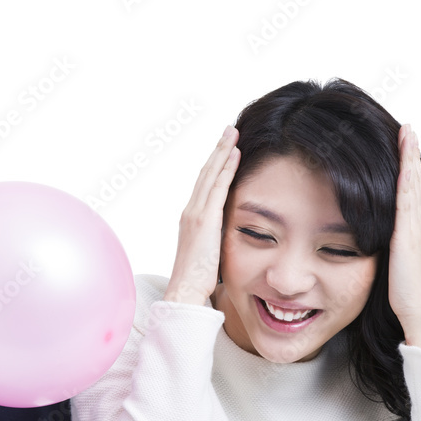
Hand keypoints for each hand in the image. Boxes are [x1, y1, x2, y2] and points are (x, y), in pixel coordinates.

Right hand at [164, 126, 239, 304]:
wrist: (185, 291)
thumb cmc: (197, 280)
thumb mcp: (208, 254)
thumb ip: (215, 239)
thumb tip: (227, 238)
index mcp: (191, 218)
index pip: (205, 185)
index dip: (215, 165)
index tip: (225, 149)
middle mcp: (190, 211)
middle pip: (205, 173)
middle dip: (218, 150)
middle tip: (229, 130)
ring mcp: (195, 213)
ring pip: (210, 174)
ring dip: (223, 151)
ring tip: (233, 133)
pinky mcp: (205, 219)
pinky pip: (218, 187)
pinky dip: (227, 168)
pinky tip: (236, 154)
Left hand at [388, 124, 420, 349]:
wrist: (415, 305)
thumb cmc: (405, 283)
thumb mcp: (403, 249)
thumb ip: (409, 227)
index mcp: (410, 223)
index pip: (409, 187)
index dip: (408, 163)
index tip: (406, 140)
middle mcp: (414, 221)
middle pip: (413, 180)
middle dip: (411, 153)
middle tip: (409, 128)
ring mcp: (412, 227)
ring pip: (411, 186)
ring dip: (410, 160)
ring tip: (409, 135)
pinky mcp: (407, 236)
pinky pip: (406, 204)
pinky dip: (406, 184)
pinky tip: (405, 168)